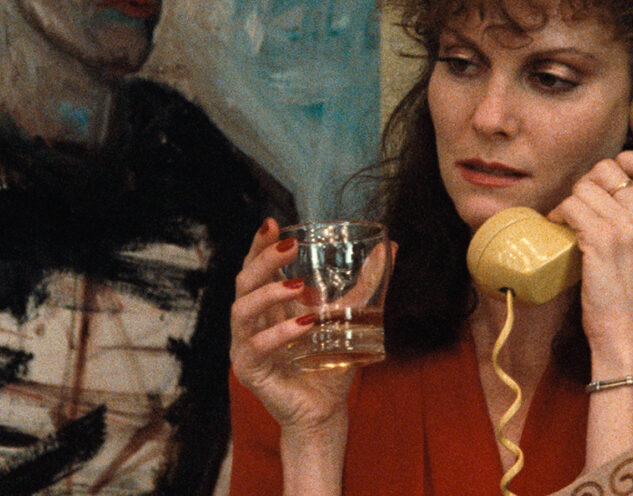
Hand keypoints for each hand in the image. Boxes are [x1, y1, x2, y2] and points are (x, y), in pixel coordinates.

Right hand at [230, 218, 356, 432]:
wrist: (326, 409)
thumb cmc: (329, 363)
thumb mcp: (350, 316)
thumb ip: (366, 284)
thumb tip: (390, 248)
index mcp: (269, 305)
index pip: (256, 267)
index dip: (259, 245)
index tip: (273, 223)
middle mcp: (252, 321)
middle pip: (243, 281)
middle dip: (263, 260)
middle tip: (289, 247)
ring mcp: (245, 345)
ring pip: (241, 310)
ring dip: (268, 293)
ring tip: (298, 287)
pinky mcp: (249, 370)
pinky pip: (256, 346)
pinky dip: (279, 332)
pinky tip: (304, 324)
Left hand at [550, 151, 632, 351]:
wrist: (623, 329)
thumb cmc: (625, 291)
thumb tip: (606, 189)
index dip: (626, 161)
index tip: (607, 184)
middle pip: (608, 168)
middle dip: (587, 183)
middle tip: (580, 207)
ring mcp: (627, 229)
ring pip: (584, 187)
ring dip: (568, 203)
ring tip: (567, 222)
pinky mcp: (602, 241)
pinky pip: (571, 206)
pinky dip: (559, 214)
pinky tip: (559, 227)